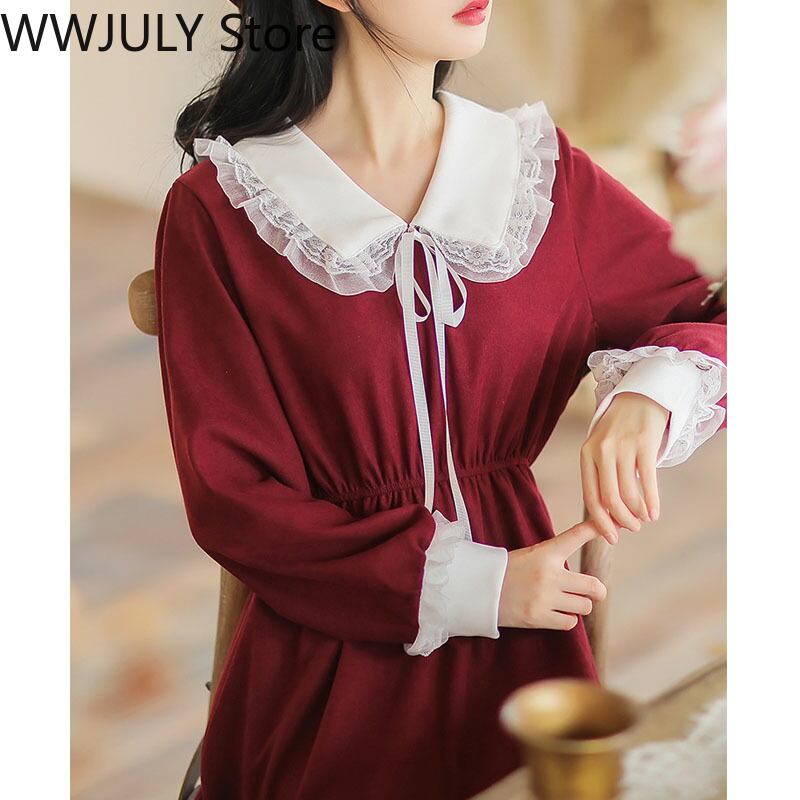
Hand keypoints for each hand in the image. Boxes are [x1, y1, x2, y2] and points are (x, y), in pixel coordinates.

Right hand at [498, 520, 606, 630]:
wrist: (479, 590)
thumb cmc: (508, 572)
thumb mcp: (532, 555)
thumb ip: (556, 557)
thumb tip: (582, 561)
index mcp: (546, 552)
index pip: (576, 535)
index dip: (597, 528)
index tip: (616, 525)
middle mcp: (549, 573)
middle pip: (595, 586)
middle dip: (596, 591)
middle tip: (591, 592)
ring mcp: (544, 596)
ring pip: (585, 606)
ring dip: (579, 606)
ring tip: (564, 603)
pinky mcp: (539, 617)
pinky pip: (570, 622)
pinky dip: (566, 620)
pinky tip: (553, 613)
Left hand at [580, 392, 668, 543]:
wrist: (639, 396)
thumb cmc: (619, 429)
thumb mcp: (601, 448)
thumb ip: (601, 475)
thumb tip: (607, 513)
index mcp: (587, 454)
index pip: (590, 496)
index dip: (600, 520)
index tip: (610, 537)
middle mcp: (602, 451)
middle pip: (609, 499)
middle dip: (621, 521)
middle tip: (631, 530)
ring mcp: (623, 447)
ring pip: (628, 493)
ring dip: (637, 513)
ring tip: (644, 520)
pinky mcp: (644, 444)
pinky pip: (648, 480)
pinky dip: (652, 502)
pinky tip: (655, 514)